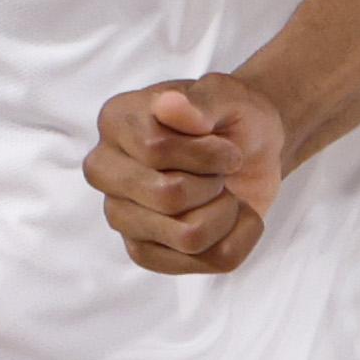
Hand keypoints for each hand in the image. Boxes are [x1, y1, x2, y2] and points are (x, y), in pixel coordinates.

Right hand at [84, 74, 287, 275]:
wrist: (254, 149)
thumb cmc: (233, 118)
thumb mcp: (228, 96)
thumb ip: (201, 101)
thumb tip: (168, 105)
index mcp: (116, 121)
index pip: (156, 150)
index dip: (208, 152)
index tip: (226, 144)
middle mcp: (105, 170)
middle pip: (169, 197)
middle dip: (213, 183)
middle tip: (220, 169)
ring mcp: (120, 215)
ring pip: (189, 236)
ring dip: (226, 212)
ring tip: (222, 192)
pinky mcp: (144, 252)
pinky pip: (205, 262)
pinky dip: (235, 238)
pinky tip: (227, 216)